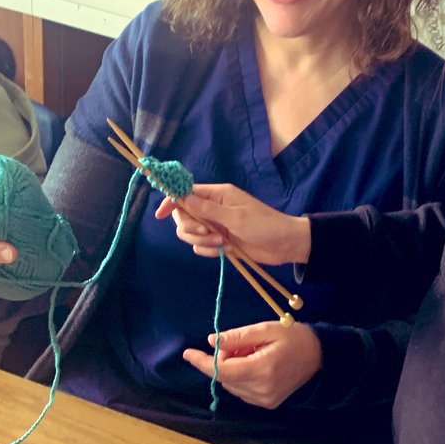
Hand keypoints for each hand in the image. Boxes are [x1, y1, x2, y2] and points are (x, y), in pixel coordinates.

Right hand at [154, 183, 310, 265]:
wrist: (284, 245)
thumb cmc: (264, 225)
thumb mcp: (236, 216)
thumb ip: (207, 208)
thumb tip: (181, 197)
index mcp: (218, 195)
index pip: (186, 193)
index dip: (171, 202)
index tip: (160, 214)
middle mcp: (213, 208)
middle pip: (183, 217)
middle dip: (191, 227)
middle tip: (207, 232)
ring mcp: (215, 225)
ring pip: (190, 234)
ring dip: (202, 240)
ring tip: (223, 242)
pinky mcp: (219, 241)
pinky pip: (201, 246)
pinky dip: (209, 250)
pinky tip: (226, 250)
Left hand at [182, 320, 321, 408]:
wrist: (322, 356)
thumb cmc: (295, 337)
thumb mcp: (267, 329)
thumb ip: (238, 336)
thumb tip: (212, 342)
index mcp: (261, 370)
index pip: (222, 370)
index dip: (202, 362)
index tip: (187, 353)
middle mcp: (261, 390)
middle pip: (225, 377)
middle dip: (223, 359)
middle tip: (240, 342)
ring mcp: (265, 400)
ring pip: (232, 385)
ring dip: (232, 368)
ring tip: (252, 352)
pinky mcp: (268, 403)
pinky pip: (242, 390)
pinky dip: (241, 376)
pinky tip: (255, 363)